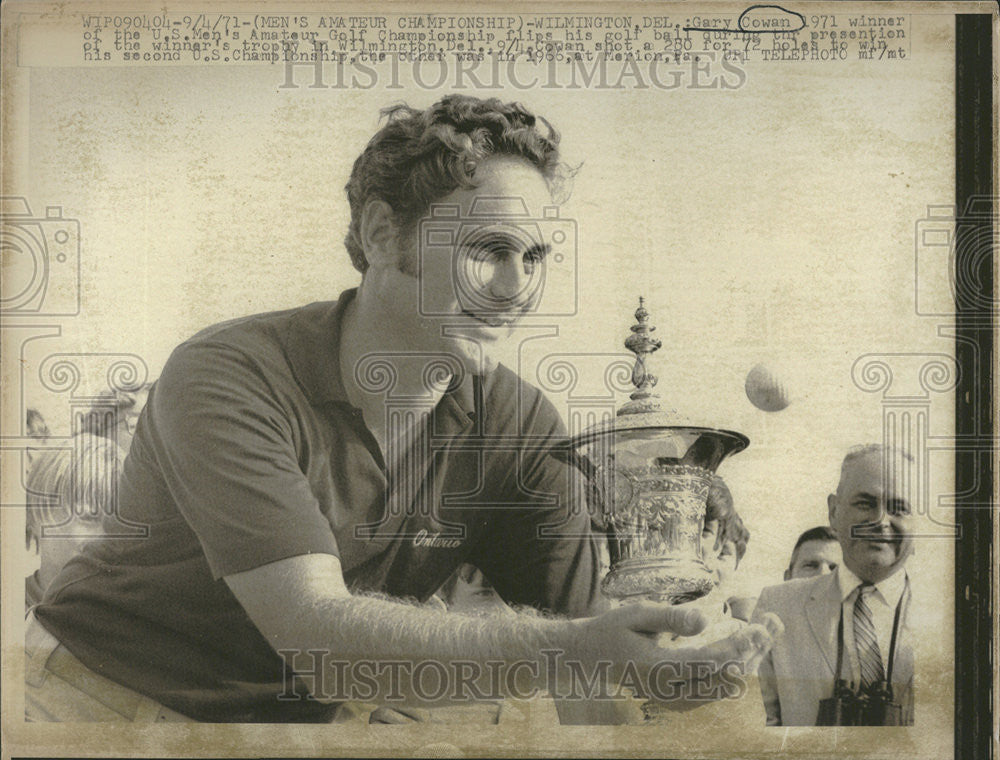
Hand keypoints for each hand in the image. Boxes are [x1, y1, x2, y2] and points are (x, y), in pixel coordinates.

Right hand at [552, 601, 782, 710]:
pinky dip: (736, 670)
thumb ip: (670, 617)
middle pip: (724, 678)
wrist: (589, 658)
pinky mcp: (679, 700)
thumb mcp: (636, 614)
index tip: (758, 627)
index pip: (710, 663)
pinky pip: (716, 690)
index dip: (738, 647)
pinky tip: (748, 652)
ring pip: (725, 687)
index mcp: (658, 669)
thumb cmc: (612, 630)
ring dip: (749, 661)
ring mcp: (675, 700)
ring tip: (767, 632)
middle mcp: (670, 691)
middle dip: (752, 651)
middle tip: (772, 623)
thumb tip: (704, 621)